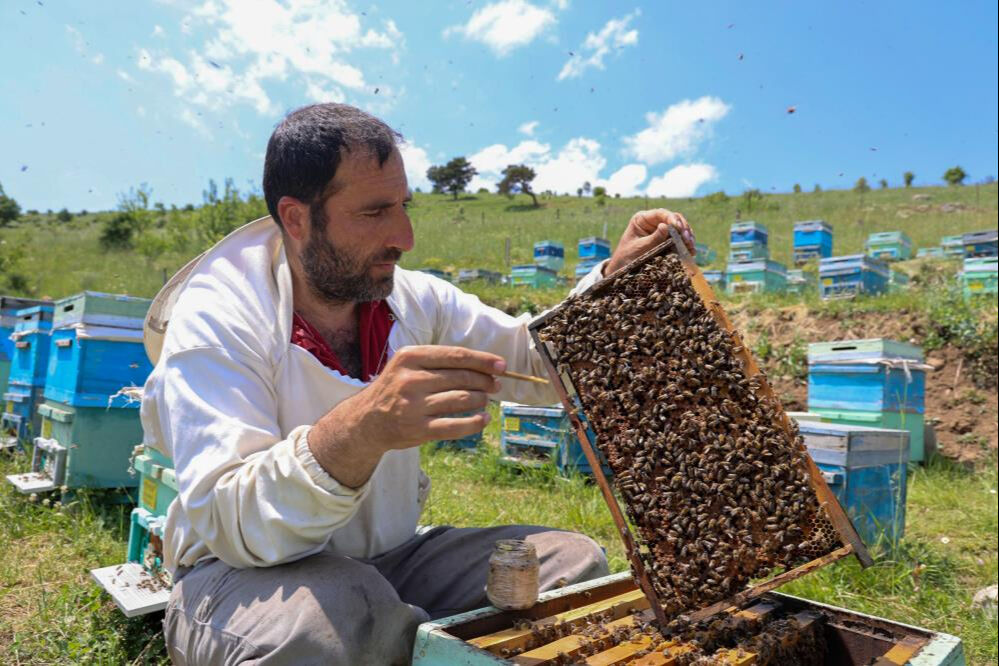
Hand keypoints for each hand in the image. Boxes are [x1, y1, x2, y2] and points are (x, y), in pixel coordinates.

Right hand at [307, 346, 504, 486]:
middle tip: (495, 385)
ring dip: (481, 400)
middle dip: (485, 381)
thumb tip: (483, 366)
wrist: (366, 421)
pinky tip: (483, 420)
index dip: (483, 360)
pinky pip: (456, 426)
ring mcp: (414, 406)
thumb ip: (438, 362)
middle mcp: (411, 379)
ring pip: (462, 400)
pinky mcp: (418, 429)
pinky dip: (475, 423)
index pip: (456, 356)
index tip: (501, 366)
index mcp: (410, 357)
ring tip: (486, 400)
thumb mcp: (407, 366)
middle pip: (462, 377)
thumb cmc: (395, 389)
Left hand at [603, 209, 694, 274]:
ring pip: (679, 228)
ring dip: (687, 237)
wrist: (621, 269)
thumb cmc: (626, 257)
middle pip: (673, 219)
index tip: (678, 228)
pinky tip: (691, 251)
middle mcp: (653, 222)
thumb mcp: (639, 248)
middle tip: (688, 240)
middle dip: (683, 228)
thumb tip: (666, 226)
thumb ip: (653, 239)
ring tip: (691, 247)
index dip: (672, 219)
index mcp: (642, 219)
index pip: (660, 213)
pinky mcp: (666, 241)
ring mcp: (660, 231)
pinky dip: (685, 244)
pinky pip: (678, 239)